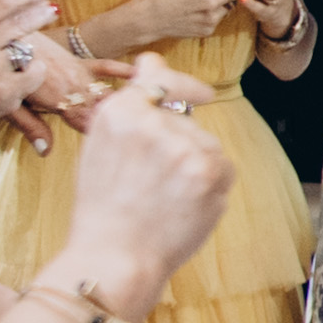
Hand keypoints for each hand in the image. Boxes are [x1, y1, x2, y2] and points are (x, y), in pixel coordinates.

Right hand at [46, 63, 235, 303]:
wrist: (115, 259)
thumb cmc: (103, 209)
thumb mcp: (100, 147)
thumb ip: (129, 105)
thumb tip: (153, 62)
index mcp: (119, 111)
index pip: (158, 77)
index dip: (178, 82)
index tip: (199, 91)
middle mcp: (154, 121)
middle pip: (184, 118)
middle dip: (177, 144)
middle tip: (151, 184)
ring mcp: (185, 145)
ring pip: (204, 143)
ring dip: (194, 165)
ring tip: (163, 199)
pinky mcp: (212, 171)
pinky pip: (222, 167)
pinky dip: (210, 185)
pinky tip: (184, 206)